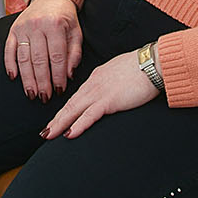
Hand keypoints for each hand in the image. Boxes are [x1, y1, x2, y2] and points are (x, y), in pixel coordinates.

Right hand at [5, 0, 81, 100]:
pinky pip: (9, 49)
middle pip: (38, 59)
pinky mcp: (13, 30)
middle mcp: (37, 25)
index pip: (56, 56)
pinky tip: (14, 77)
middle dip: (42, 82)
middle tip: (44, 97)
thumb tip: (69, 74)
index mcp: (55, 25)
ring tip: (32, 93)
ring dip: (27, 78)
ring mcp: (23, 28)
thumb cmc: (64, 17)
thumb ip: (74, 54)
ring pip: (23, 57)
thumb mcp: (76, 32)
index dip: (58, 76)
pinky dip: (10, 64)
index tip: (59, 90)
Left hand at [39, 50, 157, 139]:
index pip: (77, 96)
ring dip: (60, 123)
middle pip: (70, 104)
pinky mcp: (109, 100)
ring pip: (74, 110)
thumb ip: (110, 82)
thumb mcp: (119, 74)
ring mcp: (100, 92)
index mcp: (96, 77)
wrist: (152, 63)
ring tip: (49, 135)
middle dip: (56, 119)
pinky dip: (78, 125)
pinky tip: (69, 134)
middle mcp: (94, 84)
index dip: (65, 110)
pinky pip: (89, 115)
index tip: (57, 119)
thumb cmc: (141, 68)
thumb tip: (109, 91)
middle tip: (45, 132)